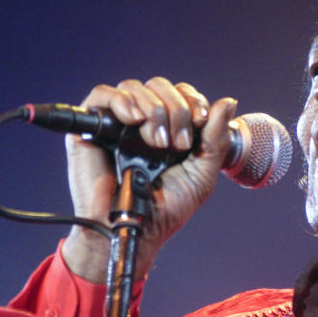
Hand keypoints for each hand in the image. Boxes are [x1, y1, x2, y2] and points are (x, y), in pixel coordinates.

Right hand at [60, 77, 237, 283]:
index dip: (193, 101)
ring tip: (158, 143)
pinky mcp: (90, 129)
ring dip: (153, 110)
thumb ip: (216, 138)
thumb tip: (227, 102)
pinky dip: (122, 101)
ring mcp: (116, 124)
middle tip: (178, 144)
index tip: (201, 122)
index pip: (181, 94)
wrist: (135, 230)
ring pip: (133, 87)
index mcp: (169, 129)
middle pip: (159, 86)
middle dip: (175, 109)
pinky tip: (134, 121)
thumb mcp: (202, 173)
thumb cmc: (167, 209)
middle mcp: (142, 123)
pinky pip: (101, 94)